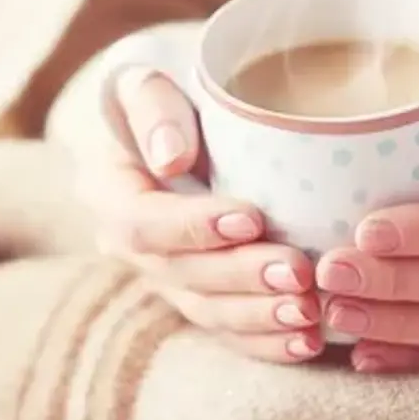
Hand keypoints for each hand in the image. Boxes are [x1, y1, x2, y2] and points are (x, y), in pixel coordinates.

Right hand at [82, 64, 322, 363]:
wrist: (179, 121)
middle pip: (179, 274)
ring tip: (309, 312)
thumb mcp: (146, 77)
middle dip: (241, 278)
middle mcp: (129, 245)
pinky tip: (308, 342)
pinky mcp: (199, 297)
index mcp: (108, 191)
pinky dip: (267, 342)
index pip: (142, 222)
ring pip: (206, 311)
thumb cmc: (169, 90)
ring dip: (259, 317)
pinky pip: (228, 331)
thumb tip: (172, 160)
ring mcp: (163, 277)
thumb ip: (152, 106)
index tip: (252, 217)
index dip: (194, 227)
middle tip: (298, 274)